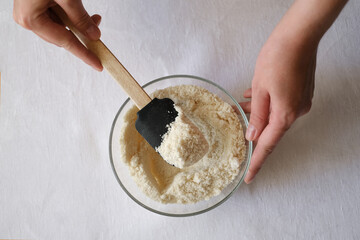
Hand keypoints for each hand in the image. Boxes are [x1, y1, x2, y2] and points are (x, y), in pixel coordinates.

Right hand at [13, 0, 102, 70]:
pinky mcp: (33, 6)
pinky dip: (69, 14)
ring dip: (77, 22)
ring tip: (90, 15)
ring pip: (61, 26)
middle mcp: (27, 18)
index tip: (98, 64)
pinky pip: (56, 16)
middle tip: (97, 26)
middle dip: (81, 33)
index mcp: (31, 19)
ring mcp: (29, 12)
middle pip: (62, 36)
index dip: (84, 54)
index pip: (65, 42)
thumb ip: (81, 18)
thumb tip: (94, 35)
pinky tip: (76, 8)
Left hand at [241, 33, 316, 183]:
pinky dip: (266, 104)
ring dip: (257, 113)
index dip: (256, 162)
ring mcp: (300, 102)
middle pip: (270, 130)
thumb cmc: (277, 59)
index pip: (266, 146)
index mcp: (284, 114)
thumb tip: (252, 136)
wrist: (298, 36)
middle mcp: (296, 112)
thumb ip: (256, 115)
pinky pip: (280, 105)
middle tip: (237, 127)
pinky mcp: (300, 92)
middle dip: (252, 129)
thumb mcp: (260, 89)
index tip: (249, 177)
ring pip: (274, 115)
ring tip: (240, 104)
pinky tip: (253, 94)